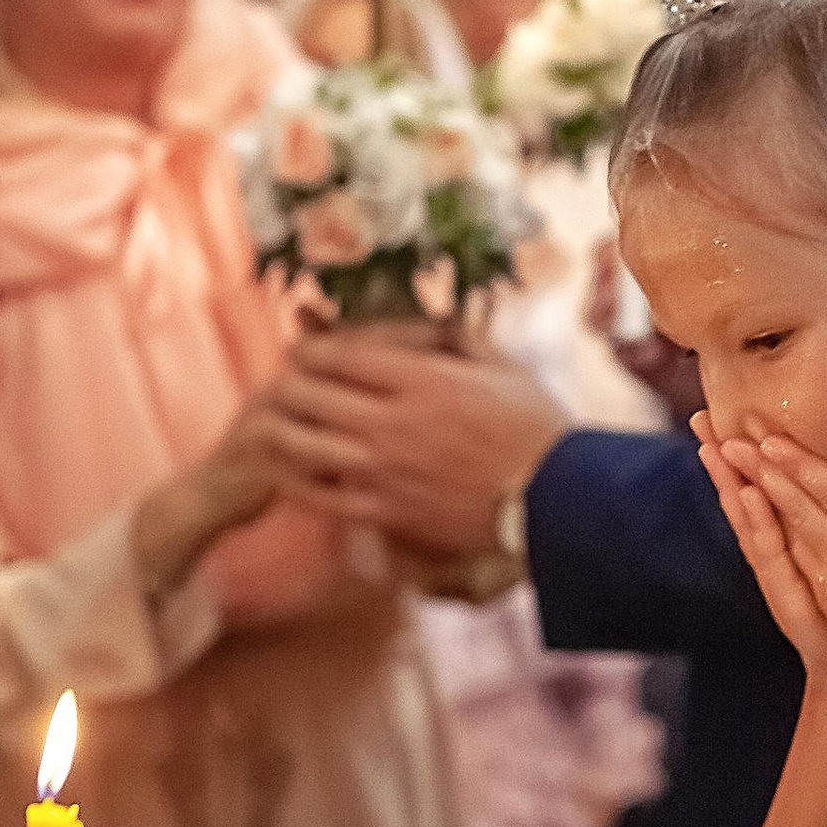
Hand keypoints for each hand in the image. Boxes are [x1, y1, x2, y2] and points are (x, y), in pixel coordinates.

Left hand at [265, 328, 568, 551]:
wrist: (557, 501)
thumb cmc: (537, 429)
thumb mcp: (501, 365)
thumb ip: (455, 337)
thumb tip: (425, 313)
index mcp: (422, 380)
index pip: (339, 353)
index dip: (309, 346)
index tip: (301, 346)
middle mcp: (394, 422)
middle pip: (309, 394)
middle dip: (287, 383)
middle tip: (283, 382)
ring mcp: (386, 471)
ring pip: (303, 445)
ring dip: (279, 429)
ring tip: (269, 422)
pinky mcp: (388, 512)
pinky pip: (321, 497)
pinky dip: (295, 482)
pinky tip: (286, 474)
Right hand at [694, 417, 826, 681]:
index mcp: (800, 536)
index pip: (771, 484)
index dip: (753, 450)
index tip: (736, 409)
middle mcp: (781, 551)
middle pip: (747, 494)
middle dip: (725, 456)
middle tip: (701, 416)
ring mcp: (779, 574)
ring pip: (748, 520)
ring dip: (729, 482)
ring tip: (712, 444)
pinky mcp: (787, 596)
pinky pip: (768, 554)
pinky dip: (756, 524)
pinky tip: (746, 496)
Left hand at [749, 439, 826, 709]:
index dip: (800, 462)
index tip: (770, 437)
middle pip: (799, 507)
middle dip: (762, 470)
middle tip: (730, 437)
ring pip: (788, 529)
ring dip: (756, 494)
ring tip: (731, 464)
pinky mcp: (825, 604)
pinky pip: (792, 556)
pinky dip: (769, 528)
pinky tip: (756, 509)